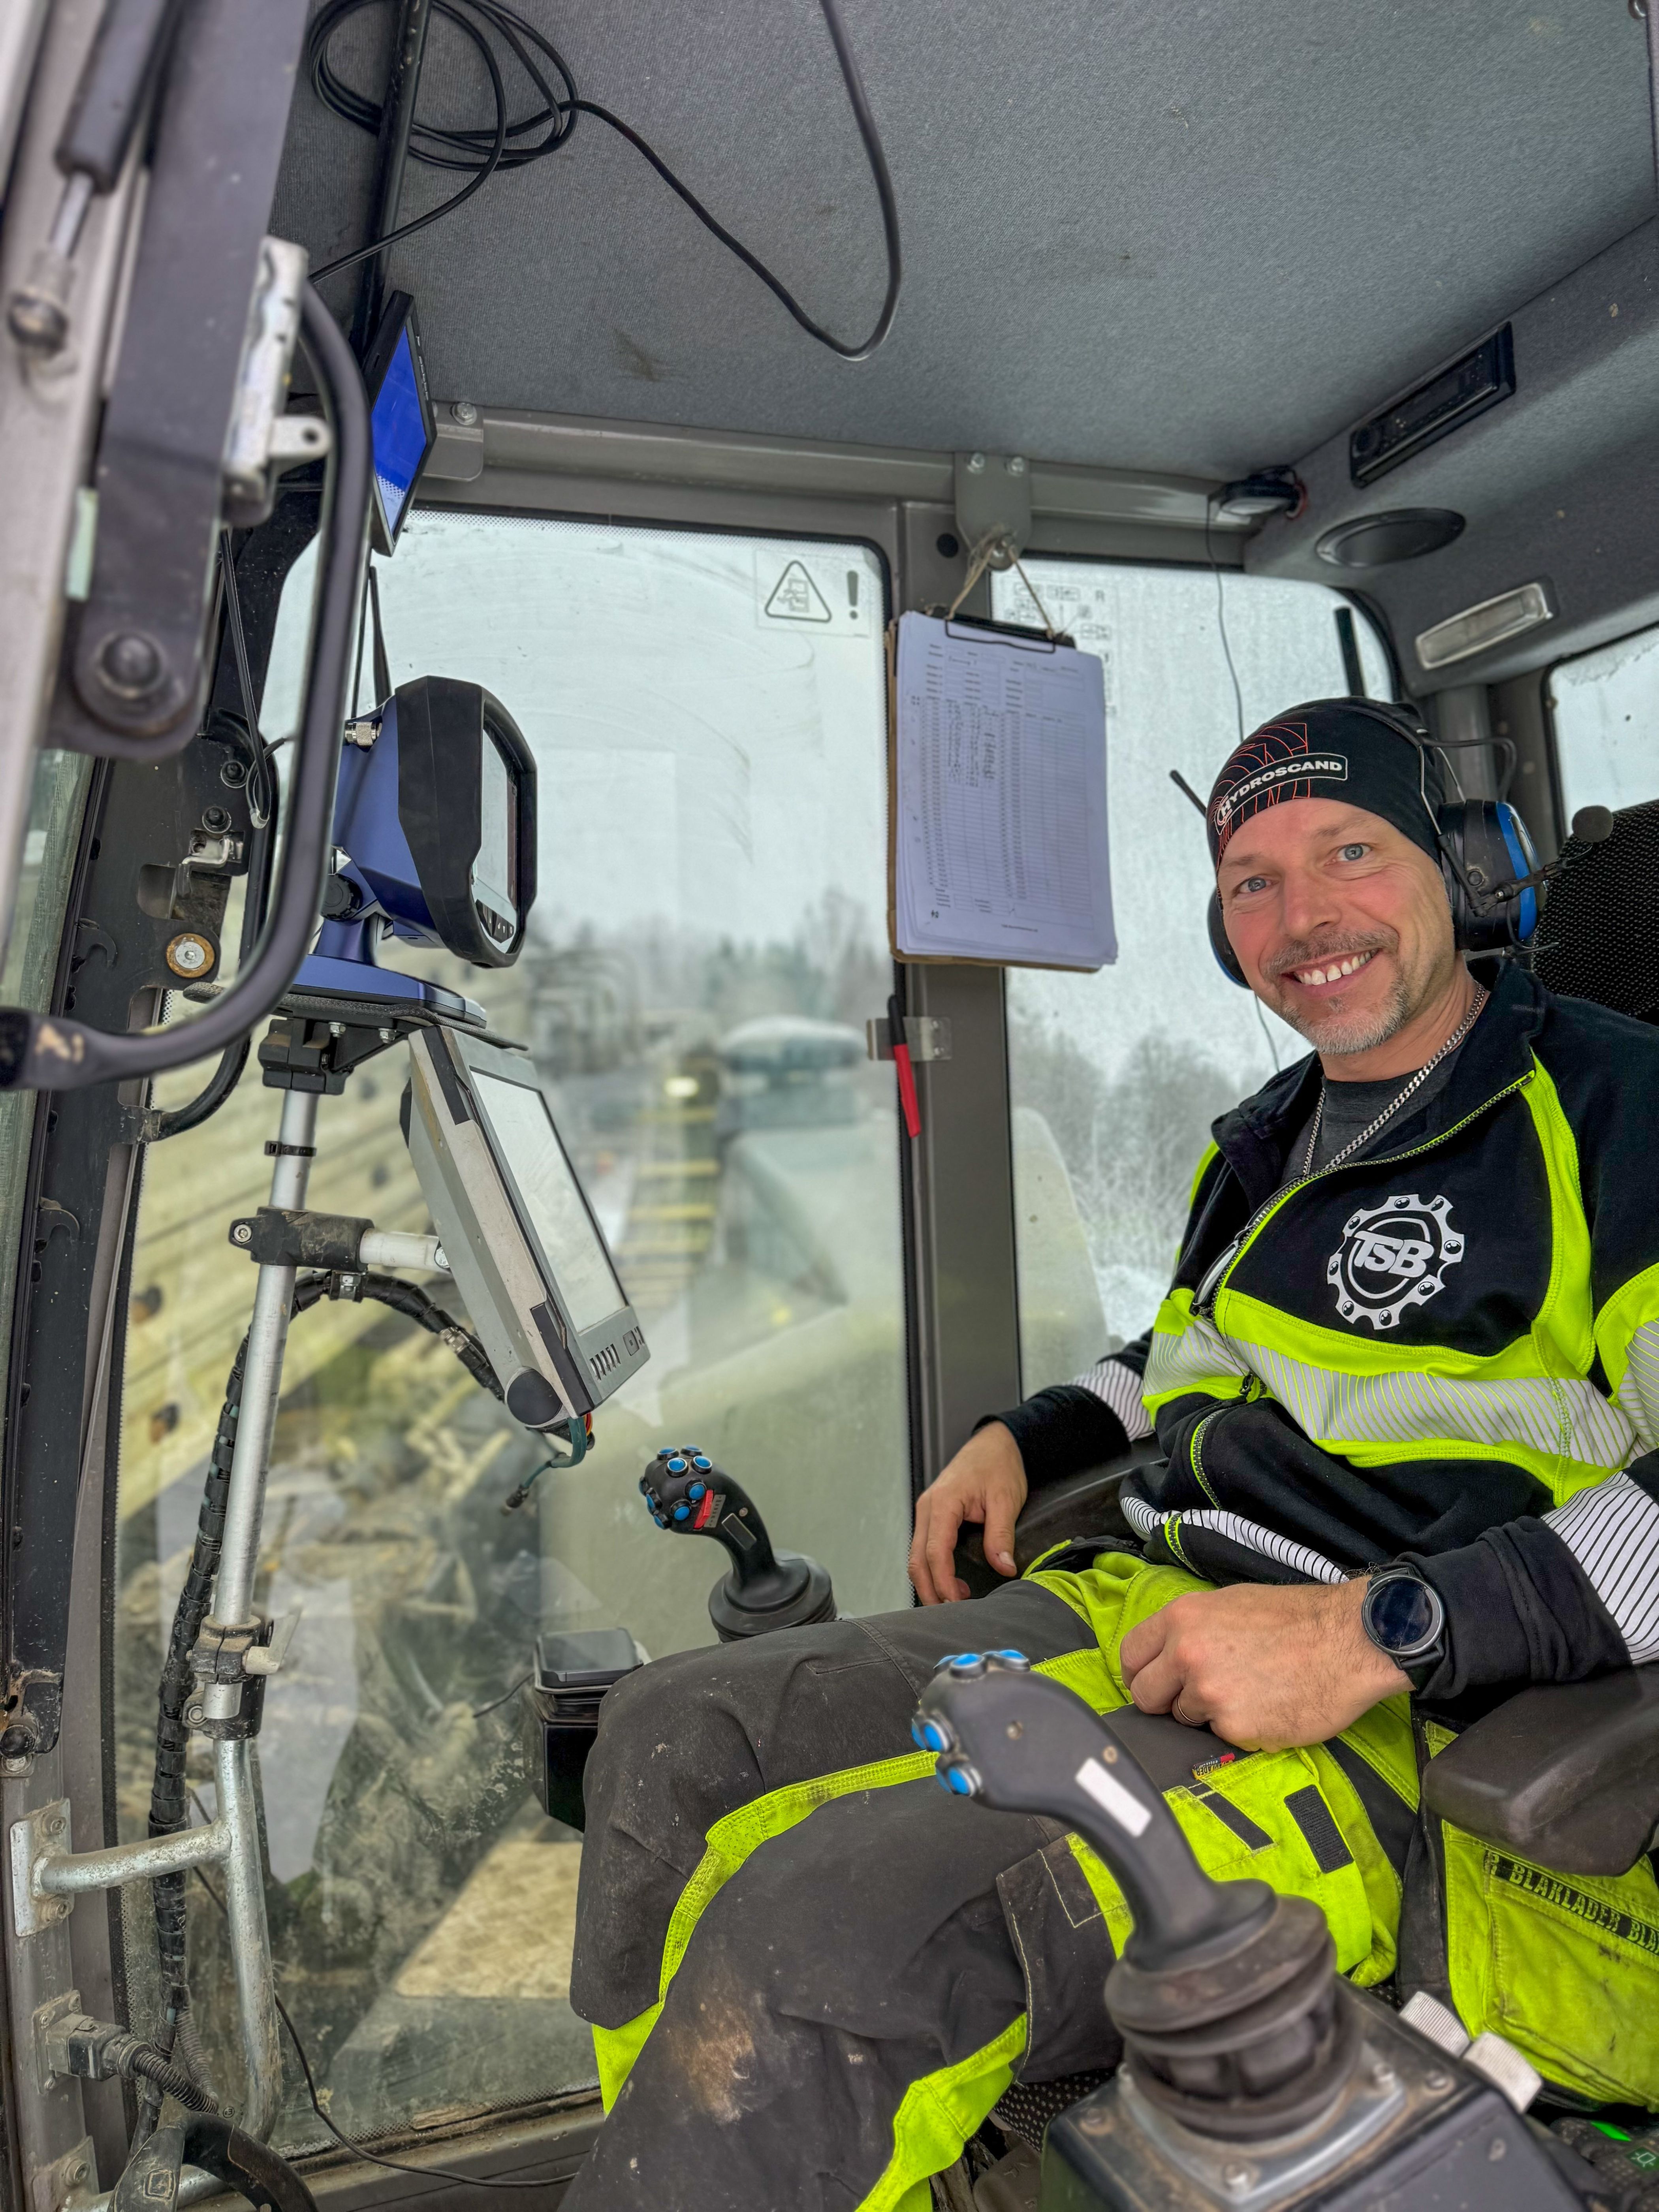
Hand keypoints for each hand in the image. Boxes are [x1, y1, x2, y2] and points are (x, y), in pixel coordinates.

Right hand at [909, 1423, 1027, 1604]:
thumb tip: (1004, 1568)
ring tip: (955, 1601)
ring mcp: (927, 1512)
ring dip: (930, 1582)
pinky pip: (924, 1548)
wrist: (994, 1444)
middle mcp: (927, 1508)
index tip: (959, 1603)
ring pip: (917, 1556)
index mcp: (942, 1503)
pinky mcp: (932, 1516)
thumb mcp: (1006, 1499)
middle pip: (917, 1560)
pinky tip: (952, 1582)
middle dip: (930, 1591)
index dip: (944, 1583)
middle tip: (950, 1615)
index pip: (935, 1552)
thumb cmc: (998, 1465)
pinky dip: (932, 1570)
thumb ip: (1001, 1535)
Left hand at [1119, 1579, 1406, 1750]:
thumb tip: (1169, 1654)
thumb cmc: (1297, 1619)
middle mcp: (1186, 1655)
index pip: (1130, 1655)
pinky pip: (1223, 1735)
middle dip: (1165, 1701)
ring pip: (1186, 1718)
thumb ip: (1191, 1630)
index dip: (1138, 1674)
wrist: (1349, 1641)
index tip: (1149, 1684)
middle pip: (1146, 1695)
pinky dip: (1241, 1727)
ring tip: (1250, 1692)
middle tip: (1196, 1697)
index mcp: (1182, 1619)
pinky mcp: (1236, 1727)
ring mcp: (1209, 1694)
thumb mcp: (1230, 1604)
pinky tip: (1268, 1707)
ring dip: (1210, 1713)